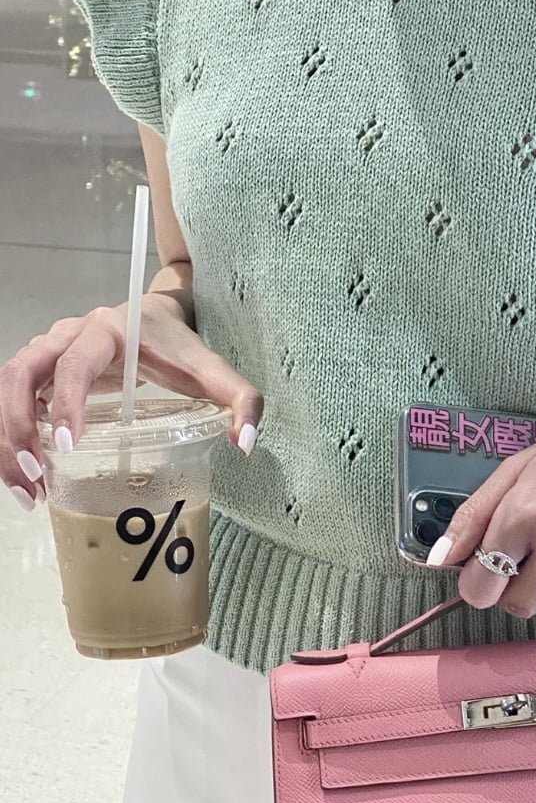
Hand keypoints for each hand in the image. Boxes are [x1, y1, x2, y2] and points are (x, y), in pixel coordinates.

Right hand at [0, 293, 262, 511]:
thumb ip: (242, 402)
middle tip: (34, 474)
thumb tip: (245, 445)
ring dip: (6, 435)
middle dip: (18, 425)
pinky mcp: (40, 368)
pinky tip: (23, 474)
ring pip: (7, 385)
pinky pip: (11, 396)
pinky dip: (9, 433)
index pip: (74, 364)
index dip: (67, 403)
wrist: (158, 316)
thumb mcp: (215, 372)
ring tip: (27, 487)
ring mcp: (48, 348)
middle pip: (22, 373)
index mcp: (107, 331)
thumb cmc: (183, 347)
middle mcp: (67, 334)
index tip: (68, 447)